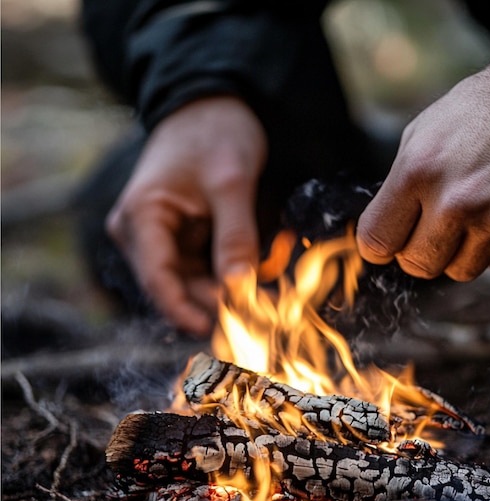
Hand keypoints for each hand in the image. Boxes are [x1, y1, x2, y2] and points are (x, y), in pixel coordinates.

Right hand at [107, 96, 267, 334]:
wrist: (212, 105)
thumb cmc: (214, 132)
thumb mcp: (230, 182)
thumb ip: (235, 236)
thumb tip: (241, 289)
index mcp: (140, 218)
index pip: (158, 281)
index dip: (187, 311)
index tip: (223, 331)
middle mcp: (142, 234)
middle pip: (179, 288)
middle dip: (221, 302)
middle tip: (267, 313)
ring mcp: (162, 239)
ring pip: (195, 284)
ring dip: (231, 292)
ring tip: (272, 295)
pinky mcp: (182, 239)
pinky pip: (206, 270)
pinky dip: (233, 276)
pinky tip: (263, 274)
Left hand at [356, 51, 489, 281]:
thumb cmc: (482, 110)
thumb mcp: (423, 133)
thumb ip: (398, 188)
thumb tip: (380, 238)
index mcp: (418, 171)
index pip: (376, 242)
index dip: (378, 246)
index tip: (386, 242)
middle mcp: (457, 201)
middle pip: (417, 266)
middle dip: (417, 251)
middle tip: (432, 227)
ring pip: (459, 271)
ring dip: (458, 251)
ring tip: (472, 214)